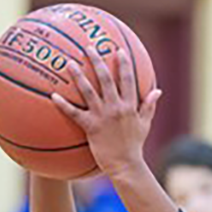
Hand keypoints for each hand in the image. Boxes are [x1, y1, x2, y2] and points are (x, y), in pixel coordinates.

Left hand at [51, 47, 162, 178]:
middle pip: (106, 79)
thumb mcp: (145, 123)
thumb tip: (158, 90)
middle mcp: (116, 107)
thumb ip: (149, 105)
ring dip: (78, 76)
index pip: (128, 79)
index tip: (118, 49)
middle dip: (98, 61)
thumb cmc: (134, 145)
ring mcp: (103, 116)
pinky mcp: (91, 127)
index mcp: (130, 105)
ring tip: (69, 63)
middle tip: (89, 48)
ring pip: (88, 91)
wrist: (125, 164)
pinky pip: (75, 113)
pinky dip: (63, 105)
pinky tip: (53, 96)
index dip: (123, 63)